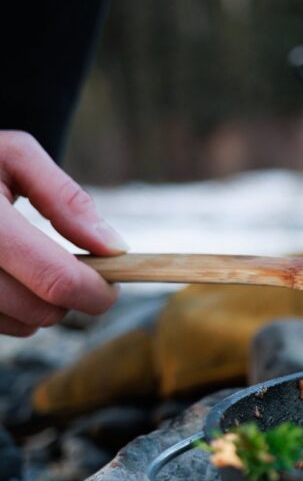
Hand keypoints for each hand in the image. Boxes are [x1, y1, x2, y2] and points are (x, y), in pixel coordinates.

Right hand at [0, 131, 125, 335]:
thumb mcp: (13, 156)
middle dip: (71, 297)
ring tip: (32, 265)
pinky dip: (14, 311)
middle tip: (73, 268)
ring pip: (21, 325)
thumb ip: (65, 198)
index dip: (96, 290)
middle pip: (41, 310)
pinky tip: (8, 276)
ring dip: (41, 305)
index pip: (56, 279)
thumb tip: (113, 247)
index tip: (111, 284)